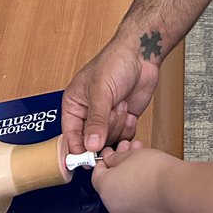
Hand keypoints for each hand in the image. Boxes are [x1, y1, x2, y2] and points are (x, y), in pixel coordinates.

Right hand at [62, 39, 160, 153]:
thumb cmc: (115, 62)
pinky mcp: (124, 119)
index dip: (78, 148)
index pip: (70, 135)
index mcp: (74, 104)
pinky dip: (129, 126)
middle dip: (106, 128)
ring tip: (121, 103)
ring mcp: (107, 117)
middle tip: (112, 109)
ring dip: (118, 124)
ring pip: (110, 140)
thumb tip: (90, 145)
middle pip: (92, 141)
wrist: (142, 54)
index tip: (88, 158)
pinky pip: (124, 137)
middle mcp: (89, 113)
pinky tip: (129, 109)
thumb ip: (96, 120)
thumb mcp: (101, 92)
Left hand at [91, 140, 177, 212]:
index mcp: (105, 189)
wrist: (176, 188)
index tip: (111, 152)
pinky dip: (138, 187)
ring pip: (123, 190)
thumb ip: (115, 157)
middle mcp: (114, 205)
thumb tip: (110, 158)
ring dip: (129, 173)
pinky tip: (148, 173)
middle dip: (119, 164)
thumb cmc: (154, 172)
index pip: (96, 173)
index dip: (104, 159)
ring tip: (141, 158)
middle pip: (110, 182)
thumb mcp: (129, 154)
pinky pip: (135, 199)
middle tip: (127, 151)